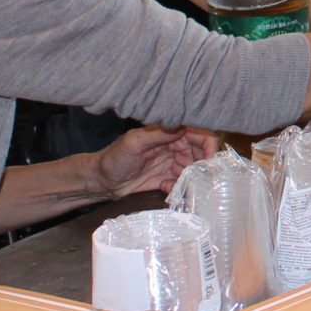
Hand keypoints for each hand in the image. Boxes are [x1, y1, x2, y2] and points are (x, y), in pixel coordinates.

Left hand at [90, 126, 220, 202]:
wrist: (101, 182)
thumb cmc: (113, 158)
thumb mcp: (134, 143)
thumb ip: (158, 133)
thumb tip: (182, 123)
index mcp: (169, 131)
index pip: (200, 132)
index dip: (209, 144)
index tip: (210, 160)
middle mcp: (175, 145)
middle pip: (202, 152)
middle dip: (202, 166)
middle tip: (195, 178)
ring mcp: (173, 162)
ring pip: (195, 169)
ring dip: (190, 179)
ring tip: (175, 184)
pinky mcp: (168, 177)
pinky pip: (184, 182)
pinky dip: (179, 187)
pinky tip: (164, 188)